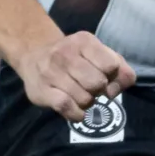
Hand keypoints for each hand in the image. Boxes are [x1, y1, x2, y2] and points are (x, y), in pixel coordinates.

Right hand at [13, 28, 135, 120]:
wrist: (34, 55)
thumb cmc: (75, 58)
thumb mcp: (100, 55)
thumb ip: (120, 70)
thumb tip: (116, 90)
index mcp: (84, 41)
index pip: (111, 65)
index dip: (113, 77)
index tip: (106, 78)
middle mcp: (65, 53)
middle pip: (97, 83)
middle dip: (99, 90)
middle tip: (91, 88)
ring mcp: (50, 71)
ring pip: (83, 98)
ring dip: (87, 102)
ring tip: (81, 95)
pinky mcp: (41, 90)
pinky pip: (66, 106)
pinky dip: (77, 114)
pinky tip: (77, 110)